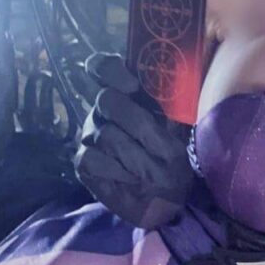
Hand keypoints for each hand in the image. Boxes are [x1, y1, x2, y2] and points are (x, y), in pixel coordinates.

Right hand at [74, 53, 193, 228]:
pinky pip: (94, 158)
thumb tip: (181, 81)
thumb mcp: (180, 129)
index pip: (103, 67)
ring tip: (153, 171)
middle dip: (138, 123)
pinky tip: (132, 180)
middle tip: (160, 146)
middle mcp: (104, 110)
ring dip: (138, 156)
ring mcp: (90, 135)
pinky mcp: (83, 161)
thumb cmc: (173, 157)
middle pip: (106, 100)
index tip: (132, 85)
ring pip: (106, 134)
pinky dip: (119, 172)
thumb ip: (174, 105)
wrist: (166, 198)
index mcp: (126, 94)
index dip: (111, 70)